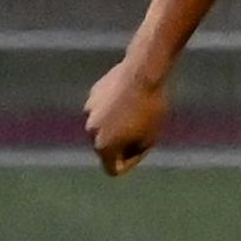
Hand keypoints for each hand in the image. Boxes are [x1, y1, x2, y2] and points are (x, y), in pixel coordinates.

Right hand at [83, 61, 168, 175]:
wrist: (144, 72)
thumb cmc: (151, 108)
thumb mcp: (150, 137)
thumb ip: (134, 151)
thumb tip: (124, 153)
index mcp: (103, 146)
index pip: (113, 169)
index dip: (131, 163)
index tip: (144, 149)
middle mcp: (91, 131)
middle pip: (107, 147)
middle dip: (123, 142)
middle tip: (145, 128)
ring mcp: (89, 111)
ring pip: (106, 125)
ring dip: (118, 123)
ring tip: (139, 110)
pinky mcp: (93, 94)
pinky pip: (105, 107)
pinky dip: (115, 106)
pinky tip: (131, 96)